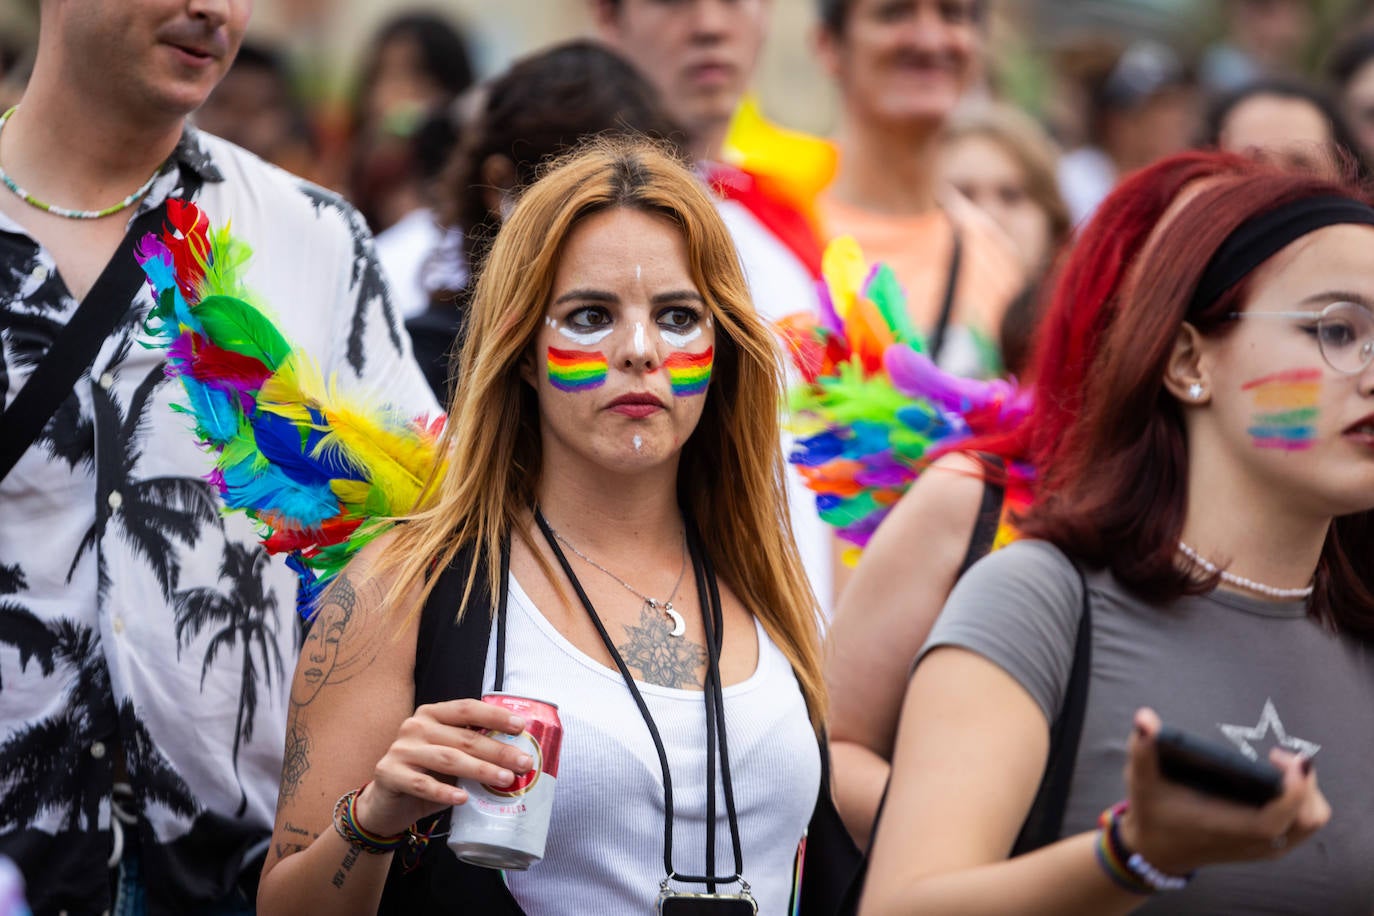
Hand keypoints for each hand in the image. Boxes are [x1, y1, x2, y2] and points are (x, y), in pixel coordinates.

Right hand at [353, 699, 534, 836]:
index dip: (494, 716)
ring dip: (480, 770)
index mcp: (432, 714)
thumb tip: (517, 756)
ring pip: (448, 758)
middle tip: (524, 763)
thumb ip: (473, 751)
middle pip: (464, 737)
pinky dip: (444, 792)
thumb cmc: (426, 776)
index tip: (520, 726)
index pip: (467, 709)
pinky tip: (463, 799)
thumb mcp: (450, 757)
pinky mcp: (389, 773)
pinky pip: (422, 784)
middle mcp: (415, 726)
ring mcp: (401, 749)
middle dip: (498, 750)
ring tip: (505, 780)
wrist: (386, 804)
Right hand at [1118, 708, 1329, 876]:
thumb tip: (1144, 718)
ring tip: (1280, 766)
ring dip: (1306, 791)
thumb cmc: (1152, 813)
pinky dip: (1303, 802)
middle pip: (1307, 818)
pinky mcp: (1268, 847)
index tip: (1295, 760)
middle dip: (1305, 783)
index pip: (1276, 819)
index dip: (1295, 791)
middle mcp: (1253, 843)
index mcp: (1227, 829)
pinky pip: (1303, 825)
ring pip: (1311, 821)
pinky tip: (1278, 782)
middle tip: (1278, 755)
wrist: (1157, 852)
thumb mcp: (1141, 781)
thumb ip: (1142, 749)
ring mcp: (1264, 848)